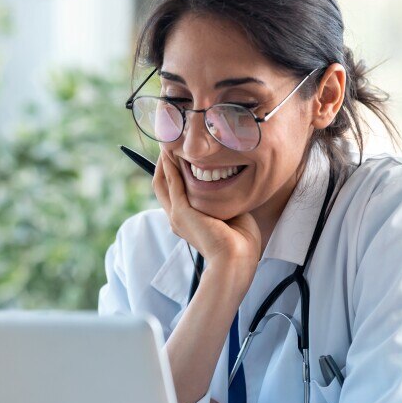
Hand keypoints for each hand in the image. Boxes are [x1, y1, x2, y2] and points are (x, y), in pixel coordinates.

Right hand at [153, 151, 261, 284]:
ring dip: (165, 161)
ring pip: (162, 182)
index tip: (181, 154)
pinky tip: (174, 153)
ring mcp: (177, 216)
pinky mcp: (181, 212)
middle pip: (161, 185)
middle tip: (171, 143)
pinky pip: (172, 183)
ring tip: (170, 142)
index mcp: (187, 222)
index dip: (173, 173)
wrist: (237, 260)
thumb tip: (232, 184)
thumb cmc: (240, 244)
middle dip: (164, 163)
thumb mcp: (231, 215)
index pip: (173, 192)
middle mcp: (177, 219)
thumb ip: (225, 200)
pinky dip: (171, 166)